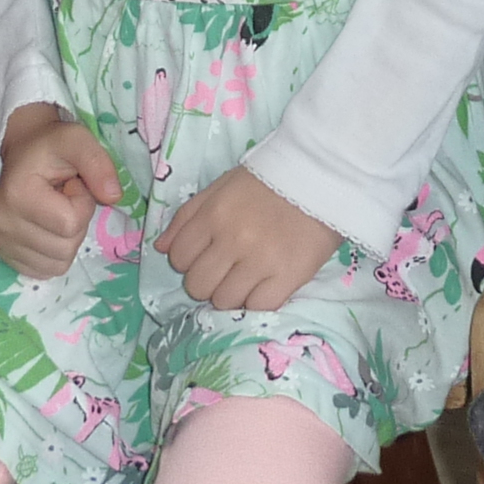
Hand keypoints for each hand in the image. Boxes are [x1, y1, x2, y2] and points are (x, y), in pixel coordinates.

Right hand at [0, 102, 119, 278]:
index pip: (70, 223)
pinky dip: (54, 253)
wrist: (23, 149)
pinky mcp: (5, 255)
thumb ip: (98, 164)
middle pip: (65, 247)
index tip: (72, 184)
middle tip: (64, 198)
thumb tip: (114, 197)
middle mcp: (4, 224)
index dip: (82, 203)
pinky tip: (47, 227)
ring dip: (66, 239)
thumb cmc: (52, 146)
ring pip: (58, 263)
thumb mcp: (79, 141)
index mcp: (18, 195)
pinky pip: (45, 270)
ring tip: (55, 210)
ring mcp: (2, 243)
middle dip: (76, 223)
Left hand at [157, 166, 341, 314]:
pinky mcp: (288, 277)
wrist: (322, 177)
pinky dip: (257, 301)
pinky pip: (257, 307)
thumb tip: (161, 249)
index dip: (189, 261)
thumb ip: (187, 217)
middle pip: (198, 286)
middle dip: (207, 282)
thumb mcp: (221, 188)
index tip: (207, 256)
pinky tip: (265, 286)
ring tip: (247, 278)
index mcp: (213, 215)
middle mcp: (232, 239)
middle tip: (226, 270)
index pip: (180, 258)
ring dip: (231, 294)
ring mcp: (260, 261)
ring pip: (224, 301)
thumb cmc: (268, 182)